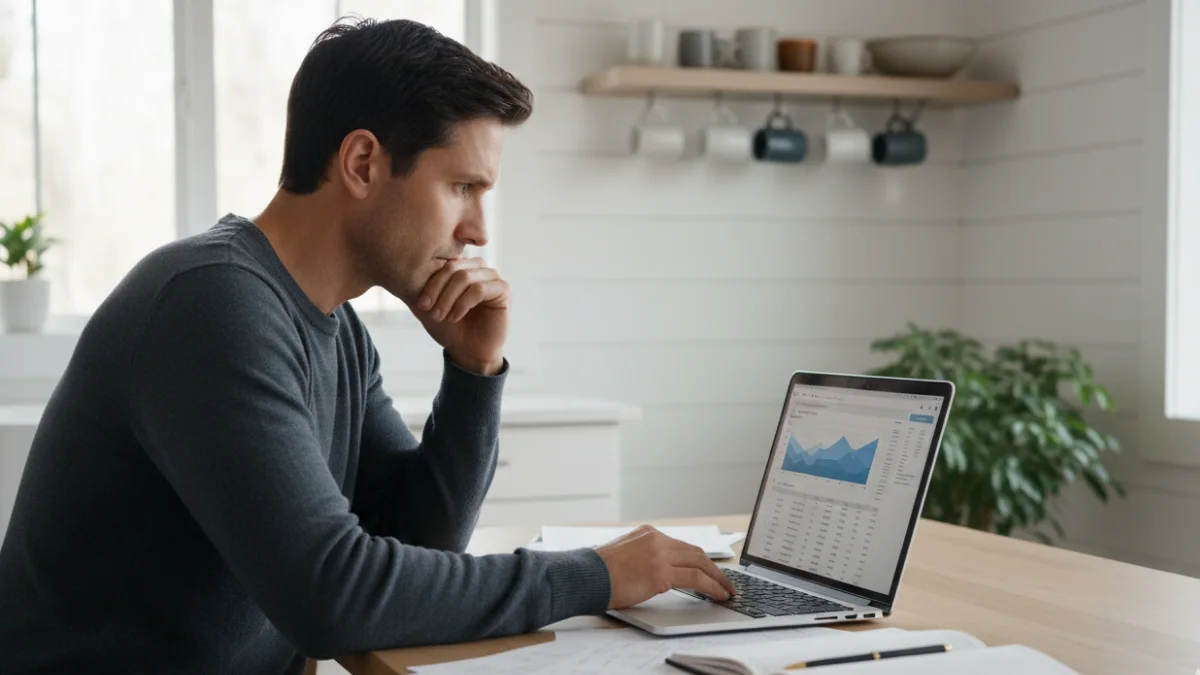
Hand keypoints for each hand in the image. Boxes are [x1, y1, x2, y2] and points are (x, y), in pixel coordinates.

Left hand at [413, 258, 508, 375]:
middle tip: (429, 311)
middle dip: (438, 290)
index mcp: (461, 266)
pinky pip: (480, 289)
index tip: (420, 304)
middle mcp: (478, 268)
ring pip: (466, 277)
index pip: (443, 263)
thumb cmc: (448, 328)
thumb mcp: (428, 306)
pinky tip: (455, 317)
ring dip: (449, 299)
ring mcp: (492, 277)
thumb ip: (418, 287)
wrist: (467, 352)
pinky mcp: (503, 290)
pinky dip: (463, 304)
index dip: (430, 283)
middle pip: (454, 268)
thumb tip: (400, 270)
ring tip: (441, 316)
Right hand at [594, 525, 736, 609]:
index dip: (698, 559)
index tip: (708, 569)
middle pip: (695, 552)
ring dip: (717, 578)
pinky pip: (696, 579)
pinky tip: (719, 594)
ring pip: (700, 563)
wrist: (586, 576)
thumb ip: (644, 557)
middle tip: (725, 581)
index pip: (681, 545)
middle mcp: (657, 539)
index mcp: (648, 533)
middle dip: (713, 568)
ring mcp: (660, 555)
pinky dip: (712, 586)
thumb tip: (660, 572)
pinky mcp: (661, 573)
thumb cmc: (598, 572)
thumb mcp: (624, 555)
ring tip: (727, 590)